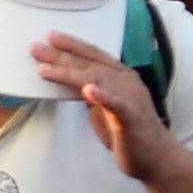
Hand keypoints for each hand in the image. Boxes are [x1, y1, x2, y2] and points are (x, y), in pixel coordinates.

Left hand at [27, 31, 173, 176]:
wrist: (157, 156)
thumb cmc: (126, 128)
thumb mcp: (102, 103)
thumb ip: (87, 89)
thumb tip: (62, 76)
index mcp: (121, 75)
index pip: (94, 55)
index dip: (72, 45)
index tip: (50, 35)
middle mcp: (126, 82)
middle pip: (89, 65)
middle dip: (61, 56)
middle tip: (35, 48)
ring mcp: (130, 98)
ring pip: (97, 80)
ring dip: (70, 73)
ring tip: (45, 69)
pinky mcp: (131, 119)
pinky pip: (117, 105)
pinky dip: (104, 96)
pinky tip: (89, 90)